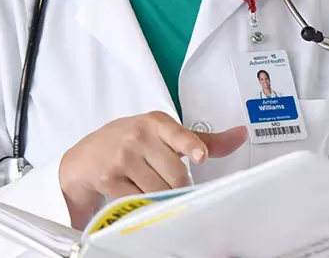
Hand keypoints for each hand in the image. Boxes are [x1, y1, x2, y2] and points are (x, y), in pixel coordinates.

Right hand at [59, 111, 246, 228]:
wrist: (87, 155)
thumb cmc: (133, 143)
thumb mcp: (164, 134)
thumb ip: (202, 140)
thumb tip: (241, 134)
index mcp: (157, 122)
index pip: (178, 133)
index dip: (190, 145)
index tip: (199, 156)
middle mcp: (139, 136)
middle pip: (175, 175)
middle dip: (179, 188)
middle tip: (173, 187)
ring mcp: (123, 157)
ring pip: (158, 191)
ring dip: (162, 199)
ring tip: (154, 190)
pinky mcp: (110, 179)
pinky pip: (137, 202)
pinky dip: (143, 206)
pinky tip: (139, 199)